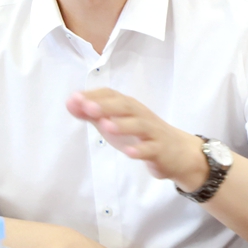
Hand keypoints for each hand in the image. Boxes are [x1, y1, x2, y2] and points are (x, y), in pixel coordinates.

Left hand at [66, 88, 207, 190]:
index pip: (112, 95)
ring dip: (122, 125)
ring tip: (106, 126)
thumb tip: (70, 102)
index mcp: (129, 107)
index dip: (94, 96)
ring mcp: (152, 132)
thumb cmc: (140, 135)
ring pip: (139, 125)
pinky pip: (150, 149)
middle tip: (87, 107)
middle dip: (106, 106)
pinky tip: (128, 152)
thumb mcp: (115, 123)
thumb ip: (93, 114)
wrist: (177, 152)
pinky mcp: (160, 150)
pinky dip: (140, 150)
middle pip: (125, 106)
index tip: (74, 99)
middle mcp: (141, 115)